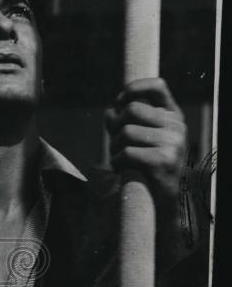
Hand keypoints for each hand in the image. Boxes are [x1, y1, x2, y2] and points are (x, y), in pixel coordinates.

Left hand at [104, 78, 186, 207]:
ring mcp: (173, 142)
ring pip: (126, 132)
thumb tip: (109, 111)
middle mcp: (176, 126)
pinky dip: (116, 162)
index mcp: (172, 116)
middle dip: (115, 126)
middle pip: (131, 110)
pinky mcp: (163, 160)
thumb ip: (127, 121)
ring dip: (114, 147)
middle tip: (116, 144)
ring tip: (121, 159)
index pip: (157, 86)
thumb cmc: (147, 166)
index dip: (133, 89)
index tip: (119, 102)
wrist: (164, 200)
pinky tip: (121, 169)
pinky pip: (125, 152)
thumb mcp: (141, 138)